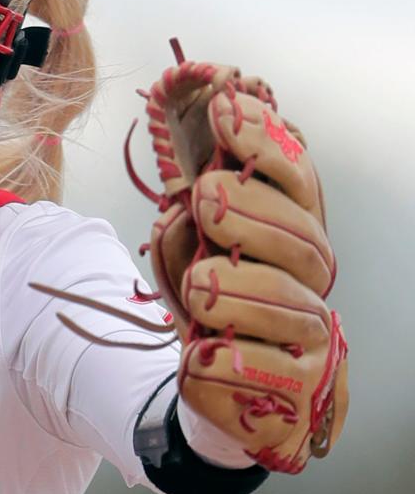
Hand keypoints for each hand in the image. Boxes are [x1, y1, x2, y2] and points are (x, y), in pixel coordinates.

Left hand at [142, 56, 347, 472]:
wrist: (215, 381)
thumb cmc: (207, 300)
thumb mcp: (184, 247)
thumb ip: (187, 211)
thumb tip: (189, 184)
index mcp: (288, 230)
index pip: (296, 179)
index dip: (266, 140)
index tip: (227, 107)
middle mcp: (309, 276)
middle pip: (303, 236)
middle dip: (253, 210)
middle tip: (207, 198)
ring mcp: (310, 333)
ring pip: (290, 303)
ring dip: (234, 290)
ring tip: (197, 287)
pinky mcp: (296, 386)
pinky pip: (270, 370)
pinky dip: (227, 361)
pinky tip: (200, 354)